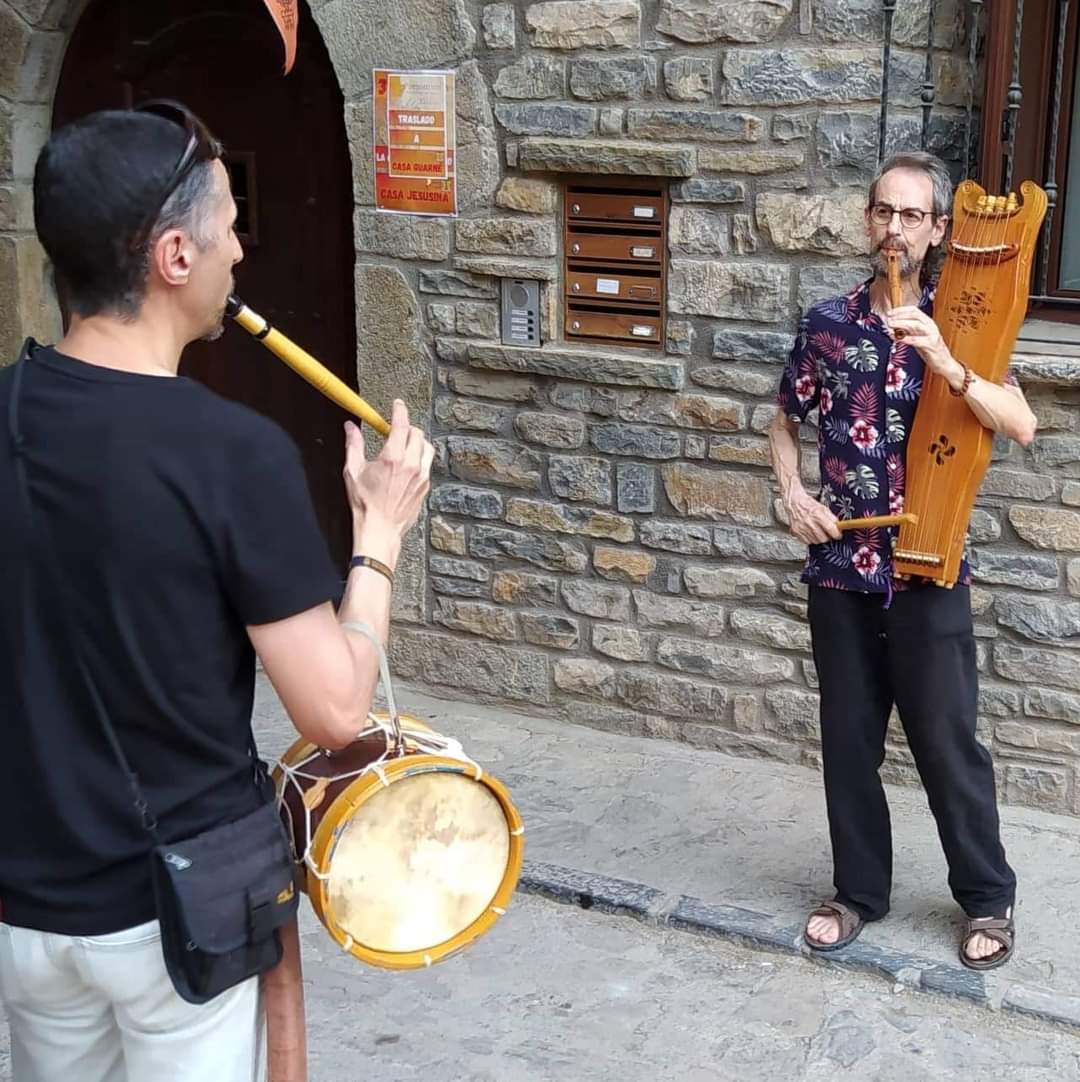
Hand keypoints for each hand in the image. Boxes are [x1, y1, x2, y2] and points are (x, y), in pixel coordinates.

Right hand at [343, 400, 433, 560]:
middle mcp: (411, 465)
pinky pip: (427, 465)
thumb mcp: (353, 471)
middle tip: (395, 430)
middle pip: (417, 434)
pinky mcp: (425, 487)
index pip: (401, 425)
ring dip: (416, 442)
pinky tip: (406, 465)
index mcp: (392, 458)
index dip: (399, 411)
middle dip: (407, 428)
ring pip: (427, 448)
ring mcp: (421, 477)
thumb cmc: (365, 504)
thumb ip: (353, 445)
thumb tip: (350, 427)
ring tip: (404, 446)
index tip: (397, 405)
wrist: (379, 530)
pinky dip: (419, 459)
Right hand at [785, 486, 841, 544]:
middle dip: (827, 537)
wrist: (794, 502)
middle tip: (827, 533)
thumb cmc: (808, 504)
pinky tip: (810, 532)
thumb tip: (840, 526)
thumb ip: (832, 518)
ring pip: (815, 541)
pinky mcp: (796, 532)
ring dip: (819, 538)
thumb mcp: (823, 508)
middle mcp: (809, 522)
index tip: (838, 535)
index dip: (836, 534)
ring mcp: (802, 528)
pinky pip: (807, 542)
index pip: (831, 529)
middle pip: (823, 538)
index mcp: (818, 515)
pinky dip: (810, 539)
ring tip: (818, 531)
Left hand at [884, 306, 961, 383]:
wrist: (943, 363)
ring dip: (901, 323)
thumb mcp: (917, 337)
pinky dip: (905, 338)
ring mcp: (932, 335)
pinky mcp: (931, 345)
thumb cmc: (929, 350)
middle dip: (900, 315)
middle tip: (888, 319)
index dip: (901, 310)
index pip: (914, 310)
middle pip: (915, 315)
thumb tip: (893, 325)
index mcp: (927, 322)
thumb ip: (907, 330)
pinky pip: (917, 340)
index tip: (889, 313)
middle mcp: (930, 326)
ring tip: (890, 325)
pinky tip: (897, 339)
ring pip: (916, 324)